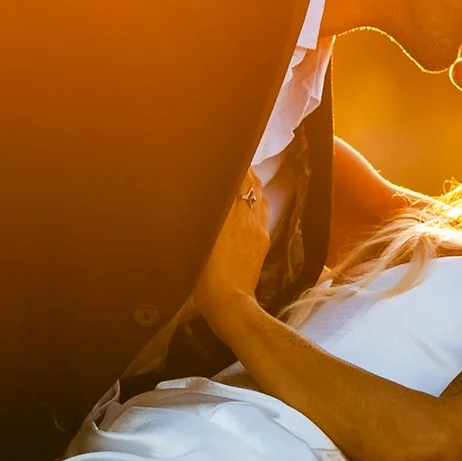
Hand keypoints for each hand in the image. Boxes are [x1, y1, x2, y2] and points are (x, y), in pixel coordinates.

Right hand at [192, 170, 272, 330]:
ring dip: (252, 187)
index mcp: (231, 215)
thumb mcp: (198, 243)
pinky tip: (249, 206)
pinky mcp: (262, 242)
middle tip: (233, 165)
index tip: (226, 158)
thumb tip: (208, 198)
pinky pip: (262, 214)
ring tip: (241, 181)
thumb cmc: (206, 276)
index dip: (235, 166)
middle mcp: (249, 218)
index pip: (240, 179)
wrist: (229, 302)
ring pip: (260, 198)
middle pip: (252, 184)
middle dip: (244, 172)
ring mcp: (259, 230)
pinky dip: (256, 203)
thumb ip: (206, 217)